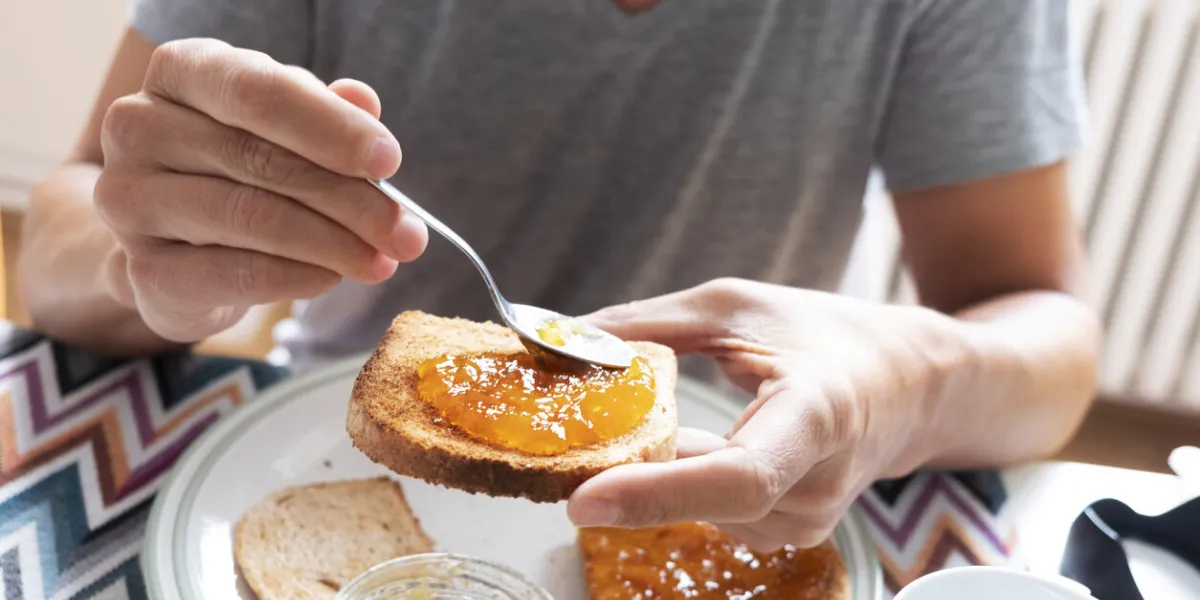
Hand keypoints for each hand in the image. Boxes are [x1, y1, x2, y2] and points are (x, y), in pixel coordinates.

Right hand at [93, 38, 426, 342]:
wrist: (177, 245)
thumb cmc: (241, 169)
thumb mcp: (287, 129)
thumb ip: (327, 115)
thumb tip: (365, 102)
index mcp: (181, 72)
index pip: (257, 91)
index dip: (331, 128)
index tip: (390, 161)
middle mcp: (139, 126)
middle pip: (262, 161)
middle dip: (351, 201)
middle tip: (408, 233)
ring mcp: (130, 199)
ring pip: (251, 218)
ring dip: (333, 245)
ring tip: (383, 261)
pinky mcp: (143, 269)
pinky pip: (233, 274)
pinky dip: (295, 278)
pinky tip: (332, 278)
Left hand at [566, 278, 971, 550]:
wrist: (908, 385)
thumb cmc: (826, 335)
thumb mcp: (738, 307)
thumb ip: (649, 324)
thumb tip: (564, 338)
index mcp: (817, 415)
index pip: (739, 475)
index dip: (657, 491)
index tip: (583, 499)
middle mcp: (818, 484)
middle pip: (703, 498)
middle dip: (627, 473)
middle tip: (561, 442)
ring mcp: (807, 519)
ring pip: (696, 505)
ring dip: (652, 471)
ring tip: (643, 423)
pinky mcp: (789, 532)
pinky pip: (708, 510)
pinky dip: (675, 479)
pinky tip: (677, 445)